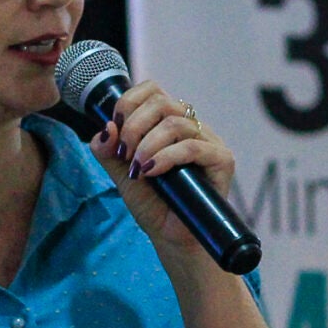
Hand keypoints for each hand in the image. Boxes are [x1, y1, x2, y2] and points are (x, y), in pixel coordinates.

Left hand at [88, 81, 238, 264]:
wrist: (172, 237)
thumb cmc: (152, 204)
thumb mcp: (121, 175)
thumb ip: (109, 152)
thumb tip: (105, 128)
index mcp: (167, 122)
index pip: (152, 90)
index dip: (129, 103)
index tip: (115, 129)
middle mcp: (190, 126)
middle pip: (162, 102)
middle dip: (134, 126)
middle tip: (123, 154)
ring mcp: (208, 141)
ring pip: (175, 123)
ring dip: (147, 144)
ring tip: (137, 169)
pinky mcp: (222, 160)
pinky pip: (193, 147)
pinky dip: (166, 157)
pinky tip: (151, 172)